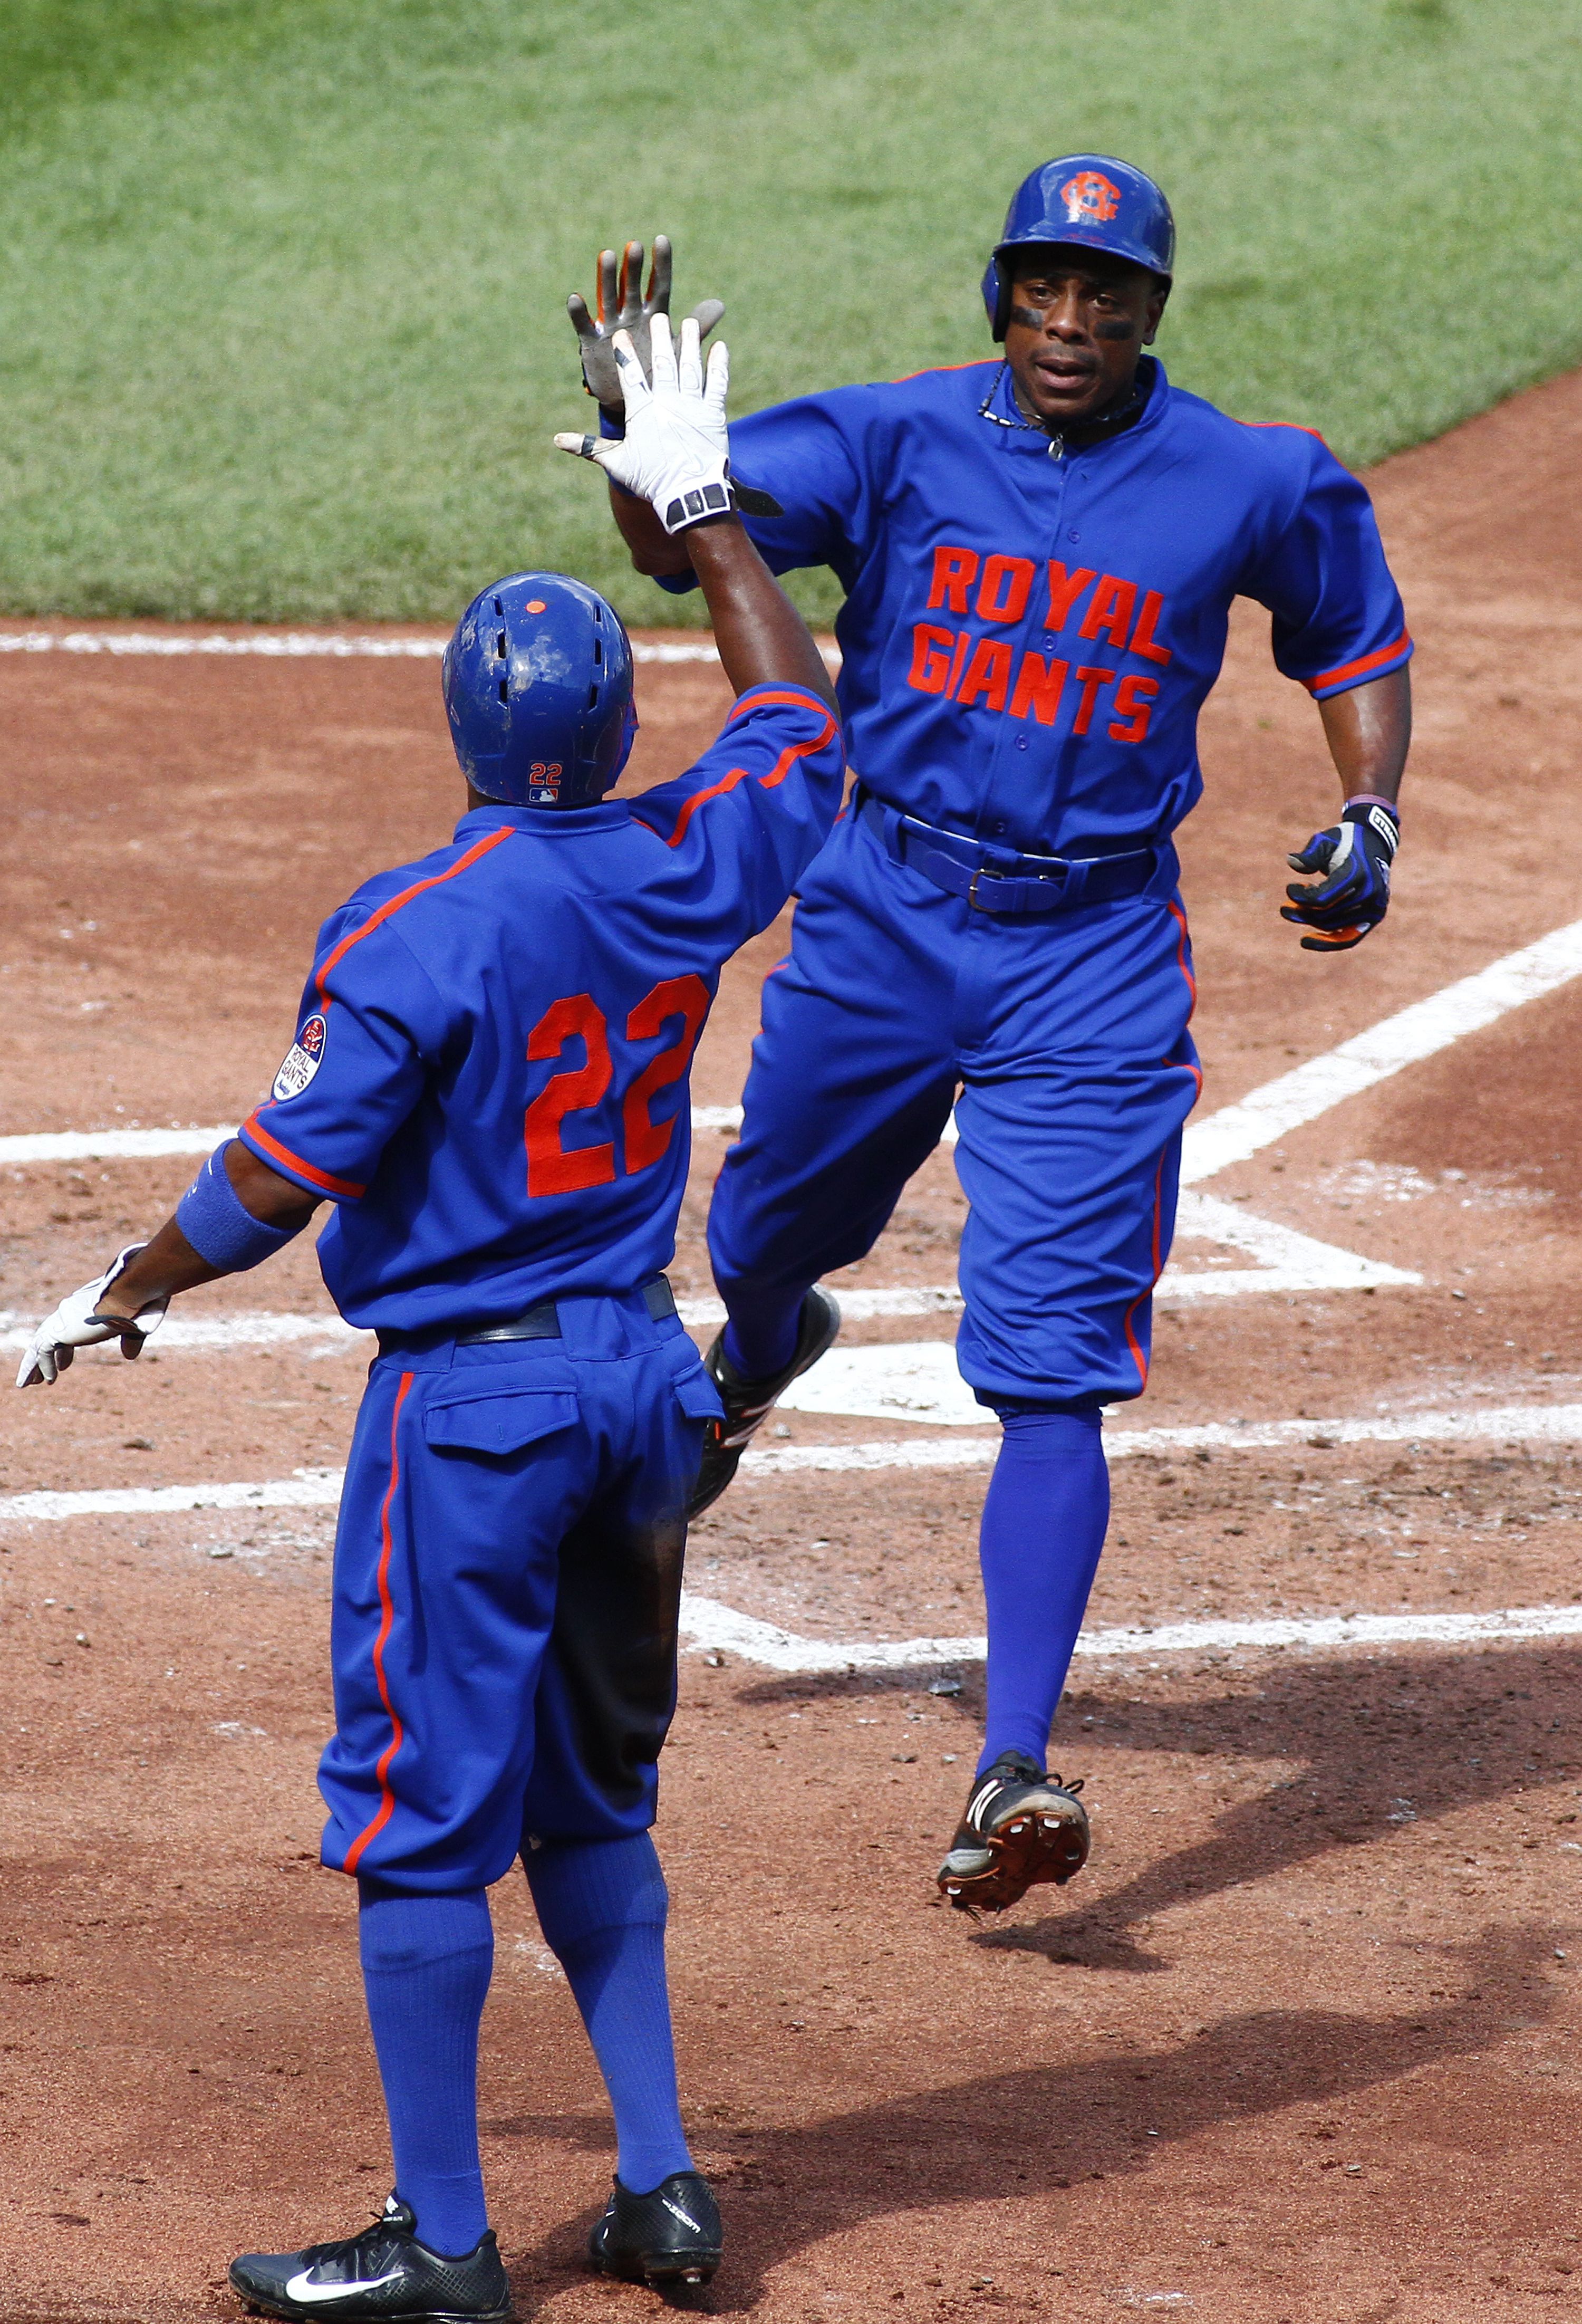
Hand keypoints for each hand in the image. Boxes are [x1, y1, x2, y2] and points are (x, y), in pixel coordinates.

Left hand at [16, 1244, 169, 1386]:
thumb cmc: (138, 1301)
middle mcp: (71, 1311)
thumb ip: (131, 1338)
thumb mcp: (137, 1324)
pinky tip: (48, 1380)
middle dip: (46, 1356)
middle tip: (43, 1376)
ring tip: (28, 1382)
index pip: (68, 1327)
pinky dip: (44, 1366)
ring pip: (40, 1344)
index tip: (64, 1365)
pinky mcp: (60, 1331)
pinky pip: (45, 1352)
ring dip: (34, 1365)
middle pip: (48, 1335)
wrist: (129, 1295)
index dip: (64, 1348)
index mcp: (86, 1306)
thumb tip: (129, 1356)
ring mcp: (63, 1320)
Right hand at [555, 315, 732, 534]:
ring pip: (690, 367)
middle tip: (659, 317)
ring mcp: (691, 406)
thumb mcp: (617, 462)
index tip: (618, 335)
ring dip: (690, 343)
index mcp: (642, 410)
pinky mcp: (713, 414)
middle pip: (663, 362)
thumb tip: (557, 440)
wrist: (688, 494)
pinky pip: (717, 384)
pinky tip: (720, 346)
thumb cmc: (652, 479)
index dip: (624, 354)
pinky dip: (719, 364)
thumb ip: (589, 446)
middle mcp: (667, 402)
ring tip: (690, 323)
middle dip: (661, 337)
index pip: (630, 375)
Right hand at [566, 237, 723, 411]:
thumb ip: (697, 327)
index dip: (661, 264)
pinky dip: (579, 314)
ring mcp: (611, 327)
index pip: (659, 285)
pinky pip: (585, 326)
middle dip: (634, 268)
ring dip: (608, 279)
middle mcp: (632, 316)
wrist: (638, 404)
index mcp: (654, 316)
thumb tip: (720, 305)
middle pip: (633, 288)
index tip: (661, 240)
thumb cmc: (659, 372)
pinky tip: (576, 297)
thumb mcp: (680, 349)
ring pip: (609, 299)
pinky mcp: (592, 343)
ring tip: (608, 255)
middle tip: (634, 246)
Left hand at [1281, 798, 1398, 952]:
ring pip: (1332, 925)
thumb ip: (1309, 854)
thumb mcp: (1325, 841)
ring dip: (1310, 921)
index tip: (1289, 890)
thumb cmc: (1343, 843)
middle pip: (1325, 914)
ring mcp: (1374, 907)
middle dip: (1302, 911)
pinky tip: (1305, 942)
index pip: (1322, 898)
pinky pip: (1350, 937)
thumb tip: (1291, 861)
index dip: (1301, 898)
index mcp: (1358, 873)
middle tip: (1285, 907)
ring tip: (1294, 912)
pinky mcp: (1374, 917)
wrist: (1374, 845)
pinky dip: (1329, 943)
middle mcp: (1369, 893)